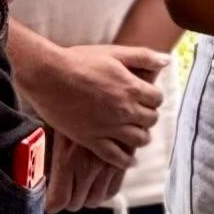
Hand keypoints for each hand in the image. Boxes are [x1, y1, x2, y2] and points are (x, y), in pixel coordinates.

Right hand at [18, 37, 164, 208]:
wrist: (47, 76)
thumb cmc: (79, 60)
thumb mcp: (114, 52)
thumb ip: (142, 56)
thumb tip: (166, 60)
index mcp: (131, 88)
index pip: (157, 99)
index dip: (153, 96)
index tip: (146, 96)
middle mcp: (124, 111)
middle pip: (151, 119)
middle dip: (148, 115)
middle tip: (141, 113)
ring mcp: (108, 128)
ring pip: (139, 140)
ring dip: (142, 136)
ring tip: (137, 133)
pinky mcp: (91, 140)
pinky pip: (115, 157)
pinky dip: (126, 161)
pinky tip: (130, 161)